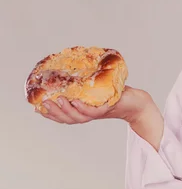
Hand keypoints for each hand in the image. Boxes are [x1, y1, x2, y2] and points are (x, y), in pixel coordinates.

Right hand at [37, 85, 153, 124]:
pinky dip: (83, 108)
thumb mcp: (97, 88)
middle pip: (68, 118)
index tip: (38, 109)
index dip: (51, 115)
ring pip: (78, 116)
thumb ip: (85, 84)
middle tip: (43, 104)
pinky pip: (93, 111)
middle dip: (55, 113)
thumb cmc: (116, 94)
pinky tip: (76, 102)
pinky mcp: (108, 109)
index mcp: (84, 112)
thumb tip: (70, 69)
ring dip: (66, 110)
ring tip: (58, 100)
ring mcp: (98, 113)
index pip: (64, 117)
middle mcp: (90, 115)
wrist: (137, 101)